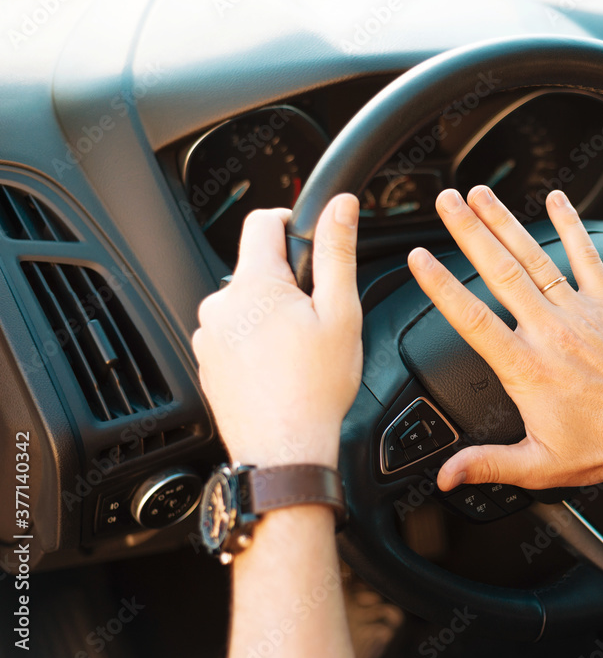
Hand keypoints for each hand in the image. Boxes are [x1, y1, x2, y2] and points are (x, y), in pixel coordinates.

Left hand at [192, 195, 361, 468]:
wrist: (285, 451)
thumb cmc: (315, 389)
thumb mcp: (341, 312)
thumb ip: (338, 252)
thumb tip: (341, 206)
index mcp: (254, 285)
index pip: (263, 221)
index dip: (290, 222)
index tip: (308, 243)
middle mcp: (220, 305)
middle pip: (256, 270)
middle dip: (286, 284)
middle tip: (316, 319)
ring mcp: (208, 337)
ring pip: (245, 306)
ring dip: (269, 317)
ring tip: (298, 352)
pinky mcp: (207, 364)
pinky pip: (233, 337)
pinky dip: (255, 344)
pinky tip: (279, 371)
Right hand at [408, 186, 602, 491]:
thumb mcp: (539, 465)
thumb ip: (488, 464)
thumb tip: (447, 475)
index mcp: (527, 368)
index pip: (473, 319)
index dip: (442, 286)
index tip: (419, 259)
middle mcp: (551, 332)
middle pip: (500, 272)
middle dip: (468, 232)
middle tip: (446, 203)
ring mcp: (581, 313)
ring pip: (535, 258)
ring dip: (505, 222)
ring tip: (480, 194)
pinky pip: (587, 257)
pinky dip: (571, 226)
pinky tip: (557, 199)